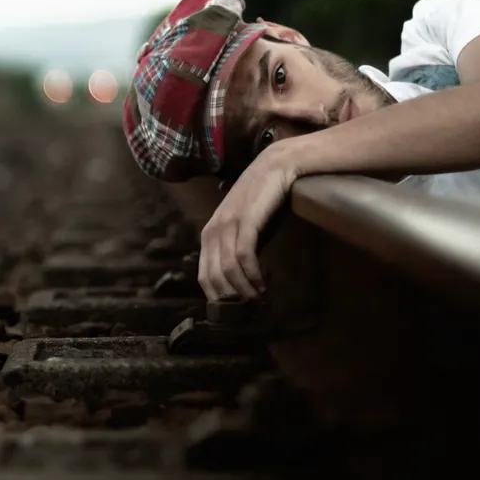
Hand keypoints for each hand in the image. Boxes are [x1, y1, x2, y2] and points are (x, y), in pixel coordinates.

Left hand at [197, 145, 299, 299]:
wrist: (275, 168)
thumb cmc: (262, 202)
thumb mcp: (244, 230)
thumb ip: (237, 252)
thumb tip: (241, 284)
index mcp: (208, 236)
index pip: (204, 277)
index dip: (220, 298)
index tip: (238, 311)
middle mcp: (212, 232)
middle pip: (214, 279)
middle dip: (233, 300)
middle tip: (252, 310)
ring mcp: (226, 226)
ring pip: (228, 271)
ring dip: (245, 291)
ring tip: (260, 300)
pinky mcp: (244, 222)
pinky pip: (244, 257)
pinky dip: (253, 276)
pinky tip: (264, 284)